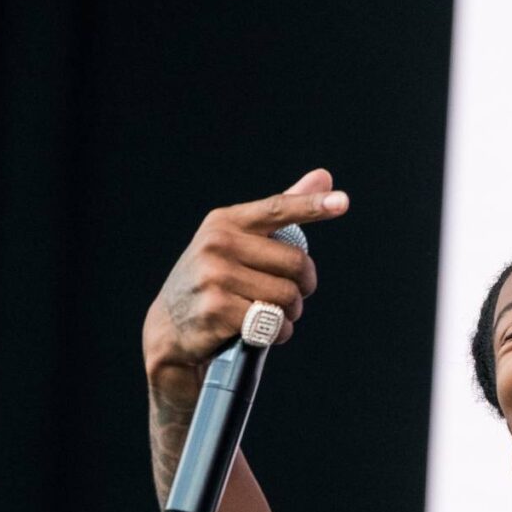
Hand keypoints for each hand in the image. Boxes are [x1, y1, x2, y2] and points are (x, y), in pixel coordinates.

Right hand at [142, 168, 348, 382]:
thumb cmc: (214, 281)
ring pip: (287, 297)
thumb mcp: (237, 241)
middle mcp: (218, 243)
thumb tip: (324, 177)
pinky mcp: (217, 309)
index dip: (312, 206)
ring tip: (267, 315)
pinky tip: (256, 332)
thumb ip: (280, 213)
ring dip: (288, 314)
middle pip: (296, 264)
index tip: (342, 201)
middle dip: (302, 288)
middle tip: (288, 298)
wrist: (169, 326)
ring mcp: (215, 275)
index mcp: (226, 222)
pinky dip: (275, 334)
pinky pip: (273, 323)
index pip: (277, 209)